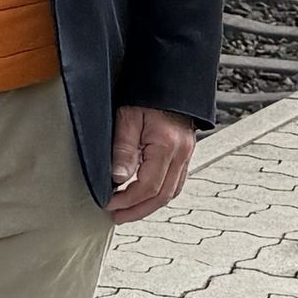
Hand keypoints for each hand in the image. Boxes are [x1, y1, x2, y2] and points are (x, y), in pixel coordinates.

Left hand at [108, 105, 199, 221]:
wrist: (169, 80)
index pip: (148, 186)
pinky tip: (146, 196)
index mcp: (166, 145)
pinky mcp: (186, 153)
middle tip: (118, 217)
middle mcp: (181, 153)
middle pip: (162, 196)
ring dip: (150, 206)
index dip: (128, 200)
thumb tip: (117, 178)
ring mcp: (186, 154)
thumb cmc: (147, 95)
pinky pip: (176, 181)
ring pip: (172, 192)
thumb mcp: (128, 118)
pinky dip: (161, 194)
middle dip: (138, 211)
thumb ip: (123, 149)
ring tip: (129, 211)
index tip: (110, 204)